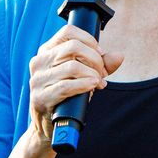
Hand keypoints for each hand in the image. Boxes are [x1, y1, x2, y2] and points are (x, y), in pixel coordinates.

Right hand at [27, 24, 124, 148]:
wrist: (50, 126)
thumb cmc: (68, 96)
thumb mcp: (84, 75)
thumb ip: (102, 64)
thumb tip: (119, 56)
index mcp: (46, 51)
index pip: (68, 32)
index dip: (89, 40)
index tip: (100, 54)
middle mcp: (38, 62)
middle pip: (74, 47)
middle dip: (95, 59)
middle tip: (101, 73)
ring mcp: (37, 80)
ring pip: (73, 66)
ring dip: (92, 75)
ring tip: (98, 83)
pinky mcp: (40, 97)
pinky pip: (66, 86)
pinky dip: (84, 85)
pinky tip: (92, 87)